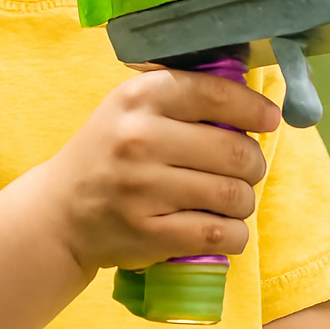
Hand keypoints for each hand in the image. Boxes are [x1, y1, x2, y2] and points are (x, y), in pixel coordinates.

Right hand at [41, 67, 280, 275]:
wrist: (59, 212)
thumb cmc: (109, 153)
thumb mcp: (132, 108)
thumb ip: (183, 97)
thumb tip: (254, 101)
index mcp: (141, 97)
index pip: (217, 94)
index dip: (254, 108)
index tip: (270, 119)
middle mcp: (140, 138)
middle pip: (236, 151)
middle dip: (253, 163)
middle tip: (246, 169)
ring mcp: (143, 188)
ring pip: (234, 195)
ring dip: (244, 201)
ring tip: (231, 200)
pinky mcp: (148, 232)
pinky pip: (220, 234)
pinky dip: (235, 234)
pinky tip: (225, 227)